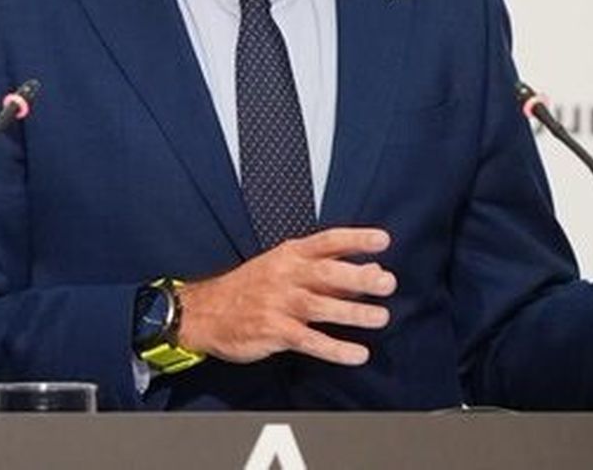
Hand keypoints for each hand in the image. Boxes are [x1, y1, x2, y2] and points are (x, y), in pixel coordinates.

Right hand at [177, 227, 396, 366]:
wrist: (205, 312)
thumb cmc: (250, 288)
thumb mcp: (284, 268)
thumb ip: (326, 269)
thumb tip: (370, 270)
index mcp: (290, 254)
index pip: (327, 241)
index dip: (356, 239)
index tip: (383, 240)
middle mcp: (285, 275)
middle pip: (326, 272)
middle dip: (359, 277)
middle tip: (387, 282)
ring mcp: (278, 303)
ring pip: (320, 306)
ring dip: (353, 313)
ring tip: (380, 317)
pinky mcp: (273, 331)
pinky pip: (309, 341)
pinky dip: (335, 348)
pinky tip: (357, 354)